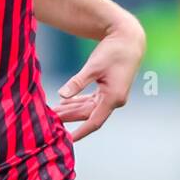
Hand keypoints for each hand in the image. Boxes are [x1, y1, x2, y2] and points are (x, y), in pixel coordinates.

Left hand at [52, 16, 145, 141]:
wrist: (129, 40)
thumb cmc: (113, 52)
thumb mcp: (93, 67)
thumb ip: (77, 82)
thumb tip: (62, 95)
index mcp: (113, 98)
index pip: (94, 121)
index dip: (81, 131)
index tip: (68, 140)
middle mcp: (114, 100)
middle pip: (88, 114)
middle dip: (69, 117)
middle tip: (50, 120)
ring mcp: (112, 95)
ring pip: (89, 107)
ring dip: (72, 109)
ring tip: (54, 112)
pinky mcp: (109, 89)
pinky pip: (92, 100)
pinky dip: (79, 101)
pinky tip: (66, 102)